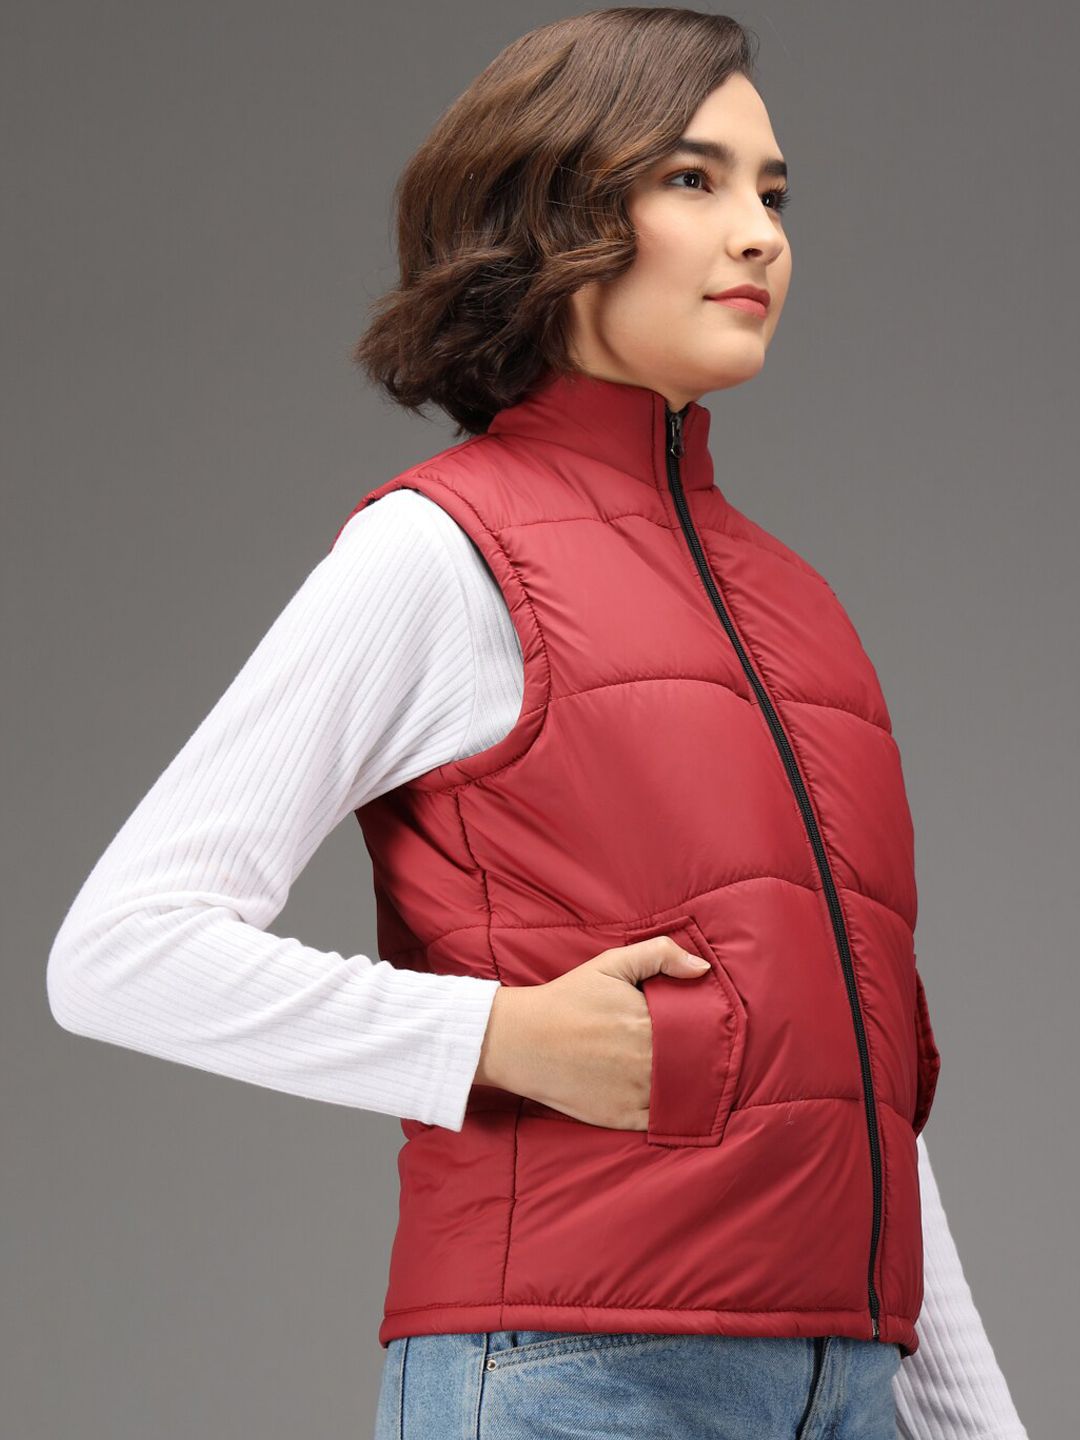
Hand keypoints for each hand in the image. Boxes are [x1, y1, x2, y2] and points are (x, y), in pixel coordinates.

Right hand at [473, 936, 711, 1129]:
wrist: (520, 1041)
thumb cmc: (566, 999)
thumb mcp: (610, 964)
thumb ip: (659, 955)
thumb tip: (703, 968)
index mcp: (647, 1021)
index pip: (697, 1029)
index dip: (704, 1029)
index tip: (702, 1026)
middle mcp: (645, 1059)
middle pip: (692, 1061)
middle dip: (699, 1056)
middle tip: (695, 1050)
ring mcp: (634, 1092)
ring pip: (681, 1092)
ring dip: (688, 1084)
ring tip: (684, 1072)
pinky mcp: (621, 1117)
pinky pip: (662, 1120)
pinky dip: (671, 1111)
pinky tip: (668, 1098)